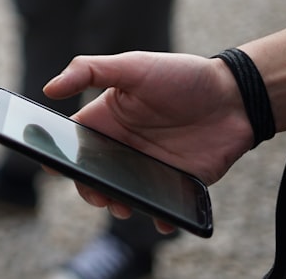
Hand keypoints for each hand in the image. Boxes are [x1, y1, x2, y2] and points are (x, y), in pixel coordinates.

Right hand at [43, 51, 252, 229]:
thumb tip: (48, 89)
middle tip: (96, 192)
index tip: (51, 166)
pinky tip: (161, 221)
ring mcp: (148, 168)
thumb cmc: (181, 76)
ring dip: (118, 206)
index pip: (72, 142)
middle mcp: (122, 146)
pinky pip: (162, 208)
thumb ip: (90, 71)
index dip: (57, 154)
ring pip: (122, 196)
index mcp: (106, 119)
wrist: (237, 96)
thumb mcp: (132, 66)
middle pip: (92, 176)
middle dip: (88, 189)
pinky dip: (159, 219)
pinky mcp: (176, 184)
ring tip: (124, 208)